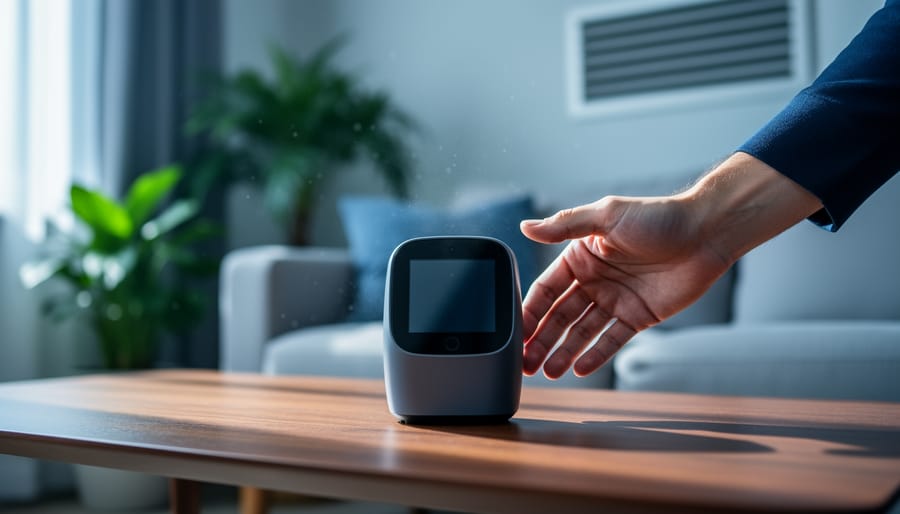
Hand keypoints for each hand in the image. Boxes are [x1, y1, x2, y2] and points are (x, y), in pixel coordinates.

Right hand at [519, 195, 730, 378]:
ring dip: (563, 351)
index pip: (546, 289)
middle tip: (526, 363)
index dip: (530, 311)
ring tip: (547, 372)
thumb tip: (526, 227)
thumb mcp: (606, 215)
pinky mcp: (638, 316)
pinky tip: (578, 369)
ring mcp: (615, 300)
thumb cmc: (658, 216)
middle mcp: (594, 280)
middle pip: (560, 316)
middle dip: (541, 339)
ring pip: (582, 332)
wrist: (706, 233)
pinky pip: (612, 339)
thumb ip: (565, 225)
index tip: (517, 332)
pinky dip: (596, 355)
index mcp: (580, 256)